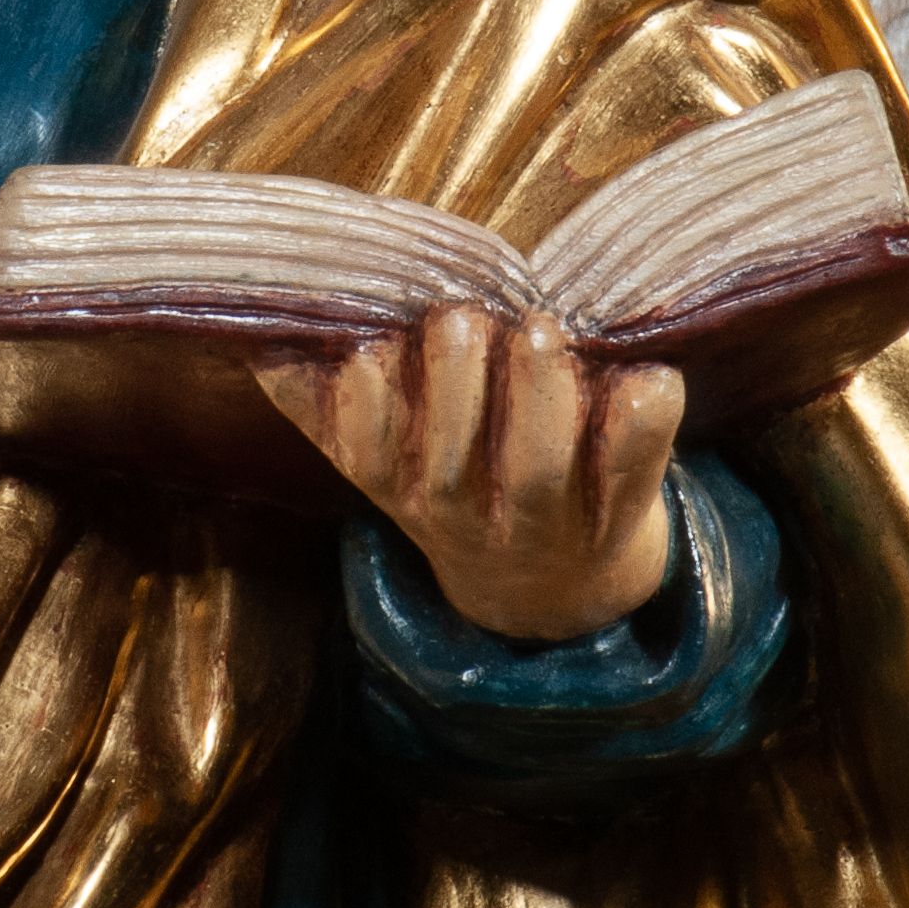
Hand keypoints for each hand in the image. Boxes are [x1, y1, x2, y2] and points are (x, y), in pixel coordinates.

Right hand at [255, 310, 683, 639]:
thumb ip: (323, 402)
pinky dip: (642, 428)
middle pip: (449, 461)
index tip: (374, 345)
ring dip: (536, 396)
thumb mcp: (381, 457)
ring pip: (535, 470)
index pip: (367, 449)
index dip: (370, 397)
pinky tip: (648, 379)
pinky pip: (633, 475)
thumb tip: (260, 338)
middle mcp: (465, 515)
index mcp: (399, 486)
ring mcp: (547, 526)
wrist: (555, 588)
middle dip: (453, 381)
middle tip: (463, 318)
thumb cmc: (457, 481)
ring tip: (538, 330)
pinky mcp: (622, 520)